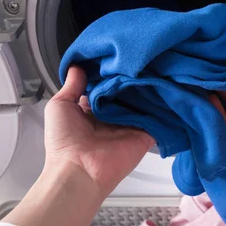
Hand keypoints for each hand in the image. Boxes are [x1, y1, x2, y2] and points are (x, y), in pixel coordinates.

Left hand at [44, 66, 154, 193]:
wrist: (79, 170)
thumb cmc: (64, 141)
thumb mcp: (60, 106)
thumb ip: (71, 86)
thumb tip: (77, 66)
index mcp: (92, 109)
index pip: (106, 86)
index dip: (110, 72)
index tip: (118, 54)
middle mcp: (112, 116)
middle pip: (126, 92)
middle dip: (130, 77)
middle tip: (138, 58)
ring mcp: (130, 125)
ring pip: (143, 102)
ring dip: (147, 88)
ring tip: (155, 66)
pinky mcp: (144, 135)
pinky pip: (157, 118)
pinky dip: (163, 106)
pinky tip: (165, 86)